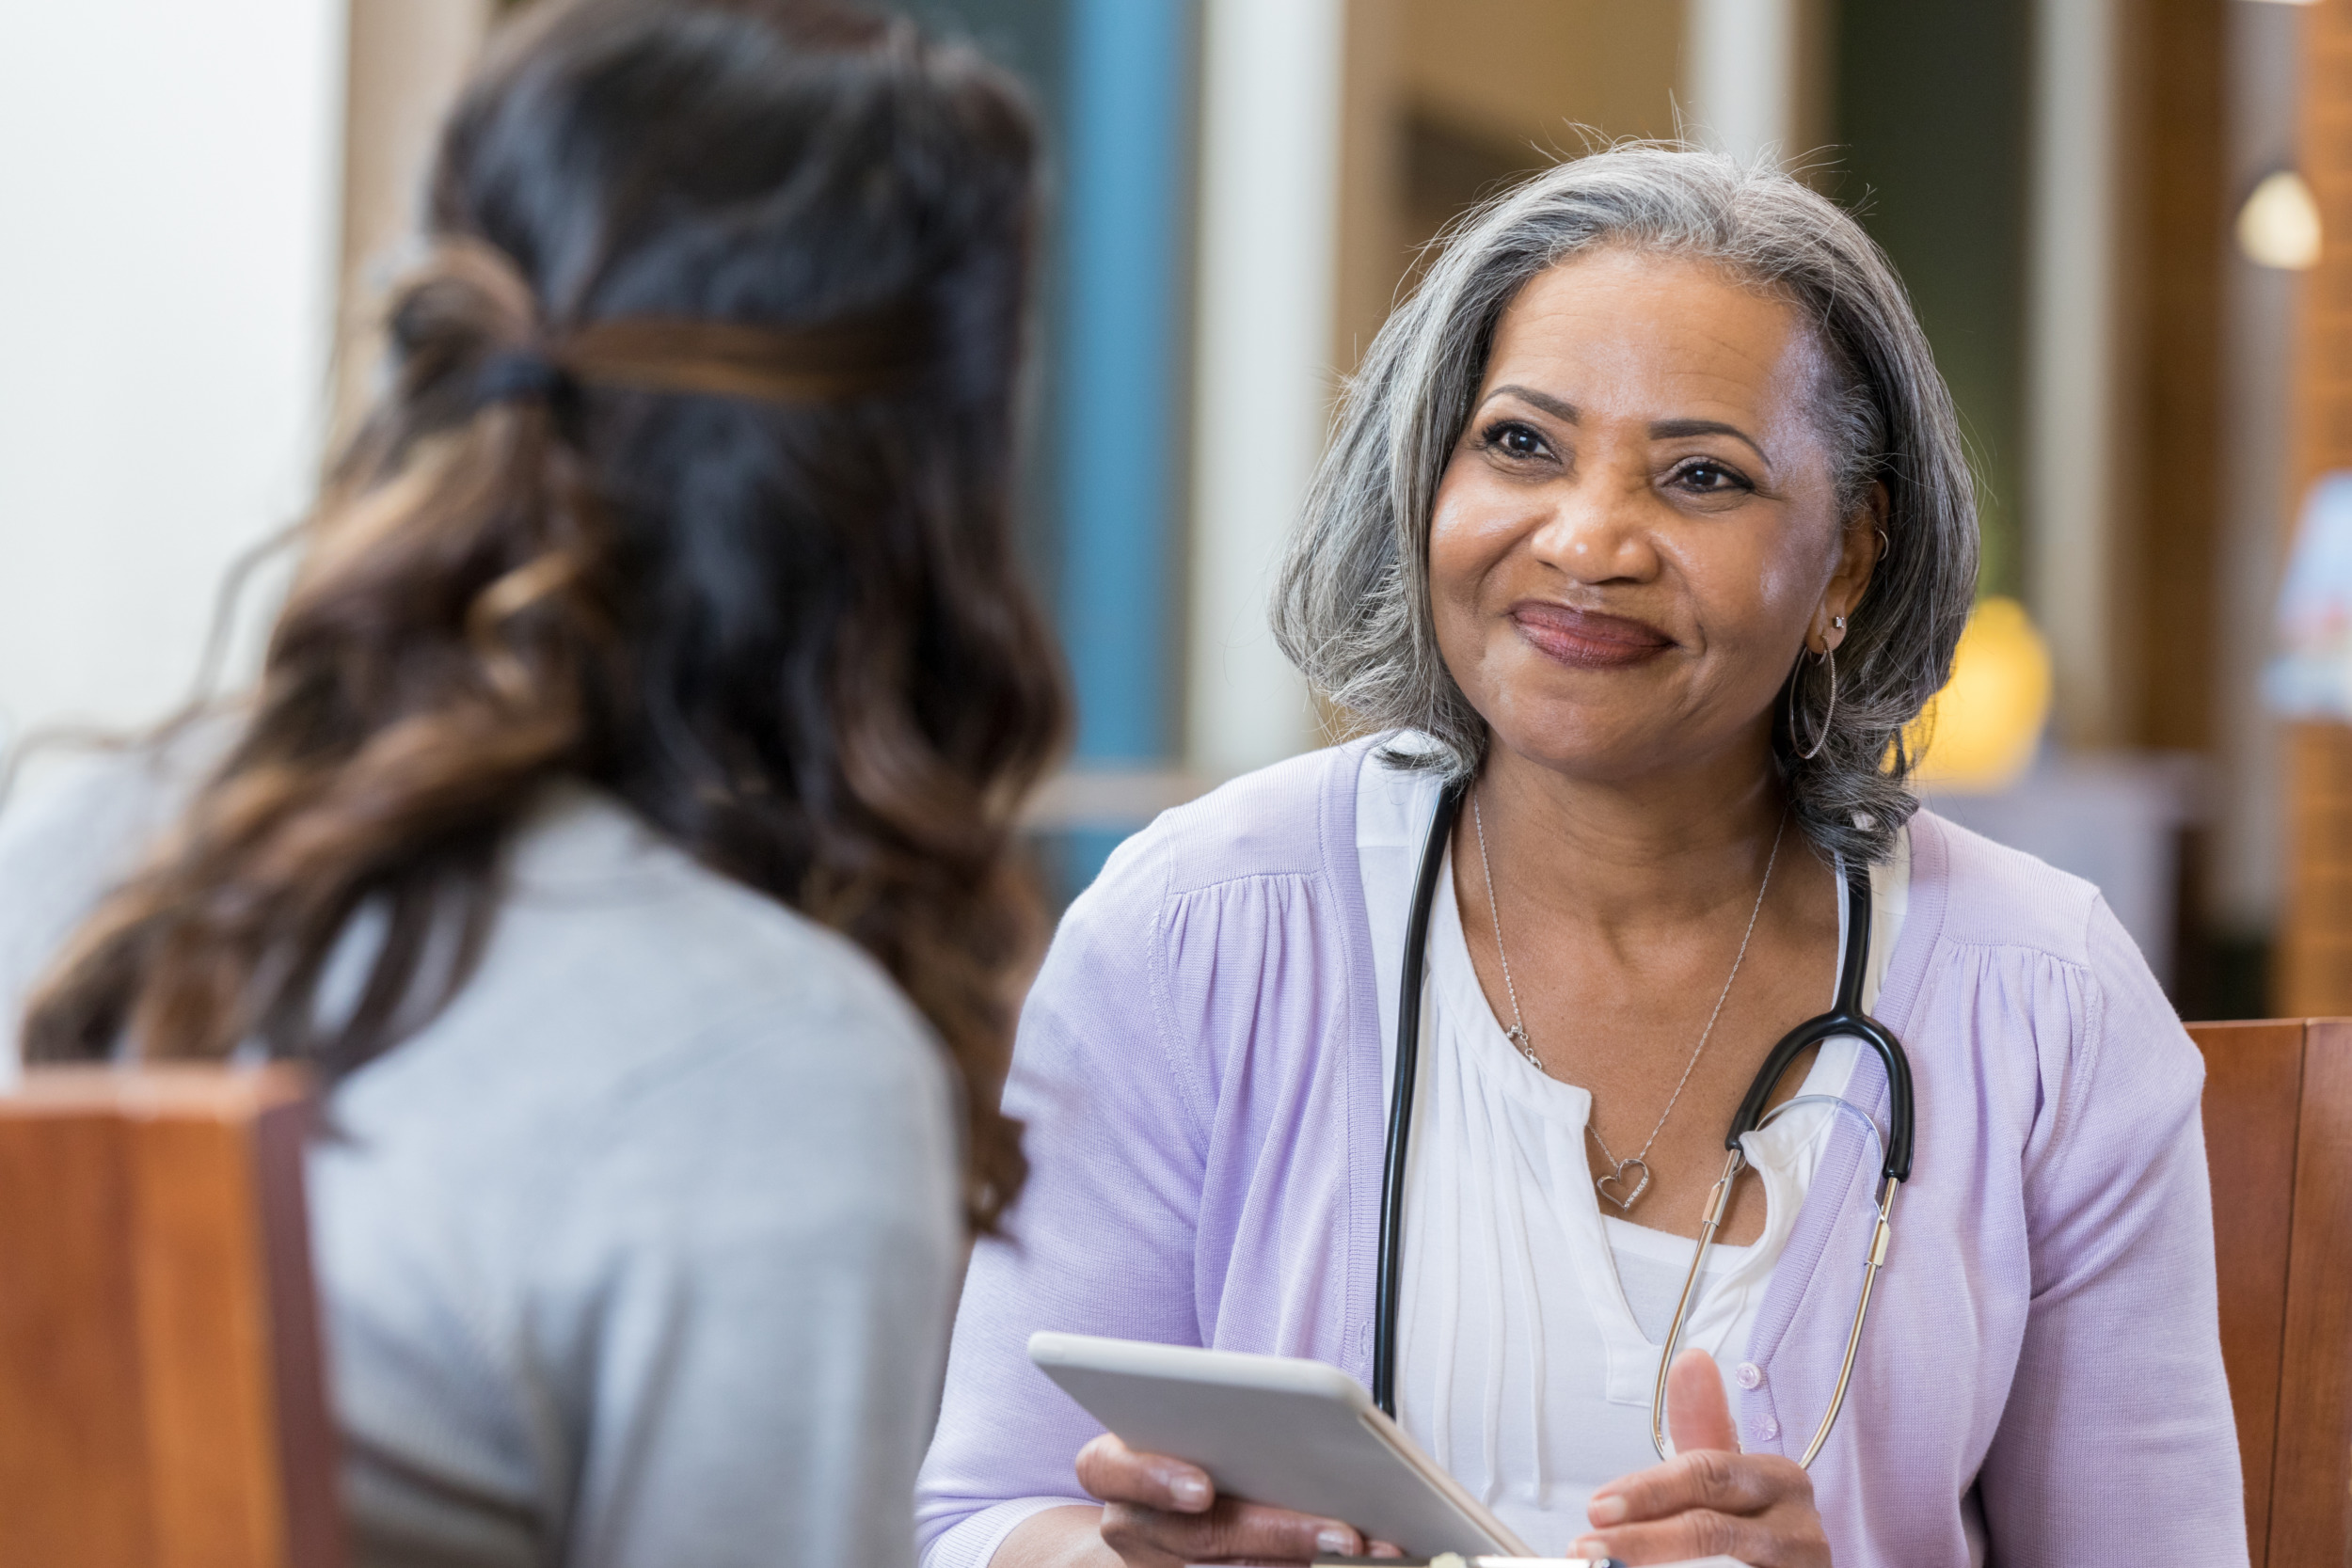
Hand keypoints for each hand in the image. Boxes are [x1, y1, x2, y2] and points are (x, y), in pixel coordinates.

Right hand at [1072, 1432, 1403, 1565]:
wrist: (1150, 1511)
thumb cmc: (1180, 1449)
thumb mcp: (1184, 1421)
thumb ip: (1218, 1418)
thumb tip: (1303, 1421)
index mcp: (1111, 1467)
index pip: (1111, 1468)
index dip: (1155, 1478)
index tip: (1202, 1489)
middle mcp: (1128, 1526)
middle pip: (1200, 1538)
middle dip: (1280, 1535)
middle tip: (1343, 1535)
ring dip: (1304, 1566)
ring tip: (1366, 1556)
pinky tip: (1345, 1566)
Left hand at [1571, 1349, 1829, 1566]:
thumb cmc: (1758, 1522)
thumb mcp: (1731, 1474)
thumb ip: (1704, 1425)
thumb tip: (1691, 1360)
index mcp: (1779, 1480)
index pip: (1706, 1476)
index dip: (1648, 1491)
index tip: (1596, 1507)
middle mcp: (1799, 1527)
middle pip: (1711, 1530)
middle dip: (1644, 1538)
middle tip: (1587, 1545)